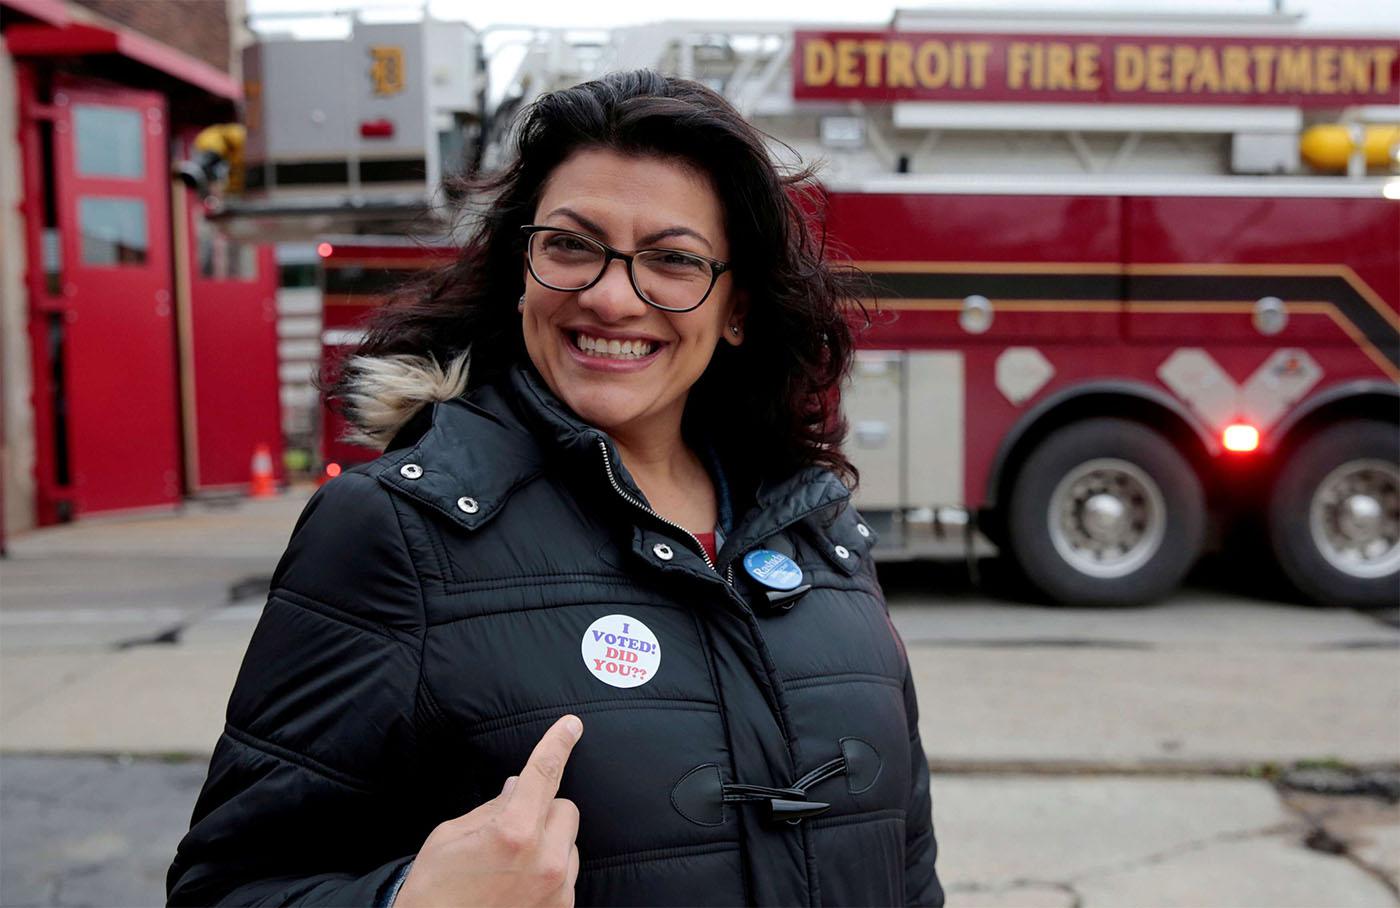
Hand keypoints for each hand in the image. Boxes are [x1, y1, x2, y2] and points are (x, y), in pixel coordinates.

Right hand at [393, 714, 583, 906]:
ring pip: (569, 842)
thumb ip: (491, 808)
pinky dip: (549, 871)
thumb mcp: (450, 837)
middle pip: (565, 809)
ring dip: (549, 843)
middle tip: (513, 829)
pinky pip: (568, 873)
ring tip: (512, 866)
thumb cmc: (435, 889)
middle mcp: (544, 860)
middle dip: (544, 810)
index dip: (557, 744)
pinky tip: (520, 886)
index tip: (571, 724)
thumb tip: (518, 786)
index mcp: (513, 832)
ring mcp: (557, 888)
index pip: (543, 774)